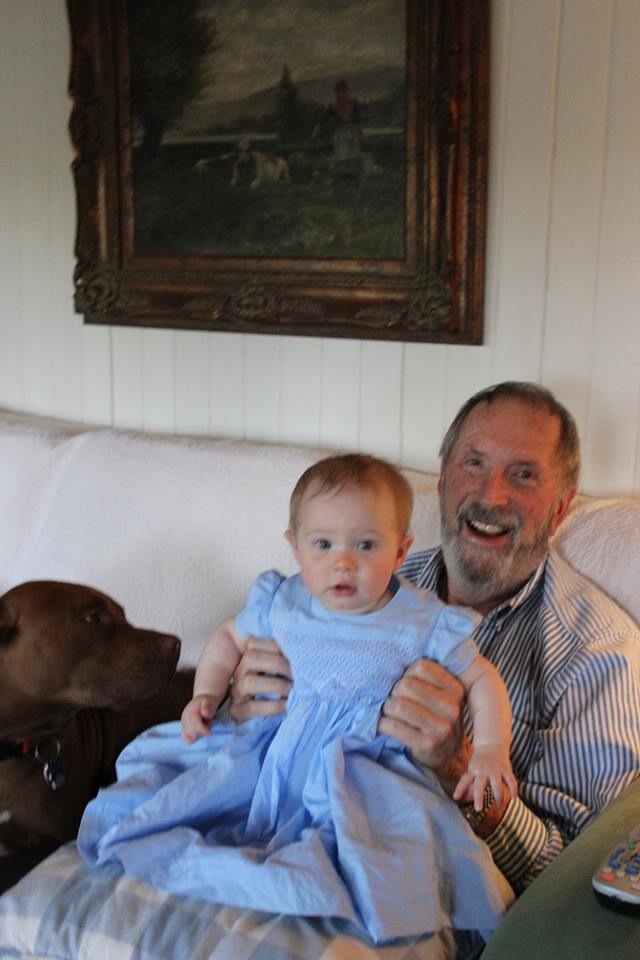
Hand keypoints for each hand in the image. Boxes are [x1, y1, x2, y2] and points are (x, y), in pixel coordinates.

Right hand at [181, 694, 216, 742]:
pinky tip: (198, 734)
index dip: (202, 729)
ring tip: (204, 726)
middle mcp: (184, 718)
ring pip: (188, 736)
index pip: (194, 723)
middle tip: (208, 724)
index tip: (209, 732)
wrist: (203, 702)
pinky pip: (185, 738)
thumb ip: (208, 707)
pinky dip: (192, 739)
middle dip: (201, 732)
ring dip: (198, 734)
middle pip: (190, 731)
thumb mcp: (210, 702)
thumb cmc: (208, 703)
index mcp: (190, 711)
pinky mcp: (184, 729)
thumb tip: (205, 713)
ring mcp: (183, 724)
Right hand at [229, 637, 292, 722]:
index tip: (296, 654)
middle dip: (278, 664)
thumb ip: (283, 658)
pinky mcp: (237, 711)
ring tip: (293, 690)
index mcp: (248, 656)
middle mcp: (239, 672)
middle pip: (250, 659)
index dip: (276, 646)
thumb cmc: (282, 687)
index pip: (254, 643)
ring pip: (249, 682)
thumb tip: (299, 649)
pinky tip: (287, 706)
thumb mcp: (281, 669)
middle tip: (297, 673)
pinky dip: (273, 706)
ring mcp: (236, 691)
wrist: (267, 716)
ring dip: (276, 685)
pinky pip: (251, 707)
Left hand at [377, 658, 465, 787]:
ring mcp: (441, 727)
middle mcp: (452, 707)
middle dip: (394, 693)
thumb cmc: (437, 718)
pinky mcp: (427, 744)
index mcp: (455, 689)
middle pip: (406, 685)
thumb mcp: (441, 696)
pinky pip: (393, 726)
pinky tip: (385, 725)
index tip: (406, 684)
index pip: (421, 667)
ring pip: (397, 706)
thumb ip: (425, 678)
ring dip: (386, 709)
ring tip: (389, 713)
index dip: (407, 674)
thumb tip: (391, 661)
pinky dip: (383, 724)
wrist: (447, 756)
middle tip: (394, 701)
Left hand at [453, 745, 517, 810]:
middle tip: (478, 809)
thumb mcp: (472, 769)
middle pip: (479, 784)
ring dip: (498, 796)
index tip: (455, 798)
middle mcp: (483, 770)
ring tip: (498, 805)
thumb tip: (465, 800)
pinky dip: (513, 790)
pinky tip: (514, 798)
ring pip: (497, 785)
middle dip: (478, 797)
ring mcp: (495, 769)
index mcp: (473, 770)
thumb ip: (470, 784)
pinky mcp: (506, 769)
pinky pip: (511, 780)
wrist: (492, 743)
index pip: (465, 780)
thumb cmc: (479, 760)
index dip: (460, 789)